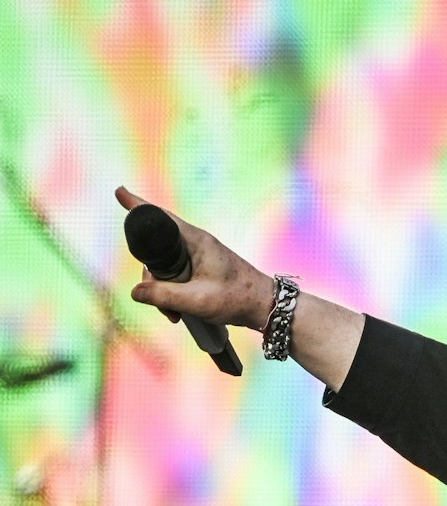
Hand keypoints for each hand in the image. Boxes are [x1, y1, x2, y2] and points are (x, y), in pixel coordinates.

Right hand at [115, 186, 275, 331]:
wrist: (267, 307)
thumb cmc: (238, 299)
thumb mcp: (196, 301)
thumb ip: (163, 296)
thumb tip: (135, 292)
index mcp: (196, 241)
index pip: (160, 217)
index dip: (138, 206)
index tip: (120, 192)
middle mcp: (196, 244)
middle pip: (156, 250)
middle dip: (151, 277)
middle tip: (156, 300)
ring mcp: (199, 257)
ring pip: (166, 267)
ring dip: (162, 291)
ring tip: (174, 314)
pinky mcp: (202, 270)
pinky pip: (177, 276)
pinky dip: (173, 293)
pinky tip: (178, 312)